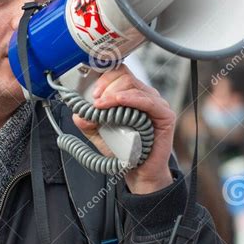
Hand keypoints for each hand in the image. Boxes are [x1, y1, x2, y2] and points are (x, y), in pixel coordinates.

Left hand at [72, 64, 175, 193]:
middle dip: (105, 87)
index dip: (103, 80)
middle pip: (124, 76)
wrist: (138, 170)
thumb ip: (87, 122)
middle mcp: (144, 95)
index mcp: (130, 94)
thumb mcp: (98, 133)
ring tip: (101, 106)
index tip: (92, 94)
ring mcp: (156, 104)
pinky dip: (131, 99)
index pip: (118, 73)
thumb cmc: (124, 150)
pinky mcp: (165, 115)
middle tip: (96, 102)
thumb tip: (78, 113)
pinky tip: (118, 101)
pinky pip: (148, 101)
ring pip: (133, 86)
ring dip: (113, 94)